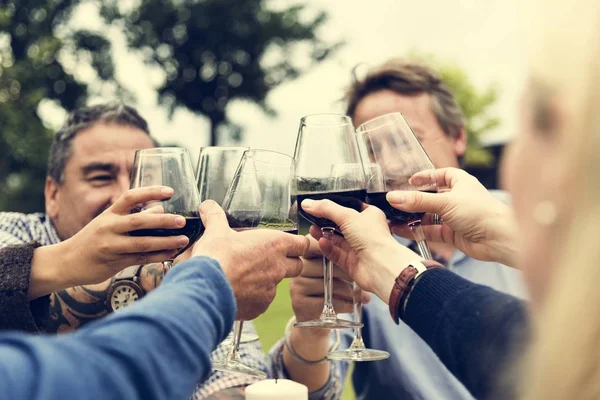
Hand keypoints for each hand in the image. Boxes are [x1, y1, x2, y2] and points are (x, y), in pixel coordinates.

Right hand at [59, 186, 189, 286]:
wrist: (66, 262)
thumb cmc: (92, 239)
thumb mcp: (108, 223)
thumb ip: (132, 216)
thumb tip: (160, 210)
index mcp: (109, 214)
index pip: (131, 197)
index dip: (150, 192)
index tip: (170, 191)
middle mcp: (109, 227)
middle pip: (139, 221)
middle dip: (163, 221)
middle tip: (182, 220)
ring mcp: (111, 246)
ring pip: (143, 243)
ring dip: (165, 242)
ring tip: (184, 239)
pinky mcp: (114, 263)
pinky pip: (141, 259)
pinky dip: (158, 256)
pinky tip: (172, 254)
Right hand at [192, 200, 309, 319]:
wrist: (208, 289)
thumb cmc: (217, 257)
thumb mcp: (215, 231)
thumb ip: (216, 217)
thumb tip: (209, 206)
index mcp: (274, 244)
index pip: (303, 244)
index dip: (298, 244)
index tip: (291, 244)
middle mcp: (278, 267)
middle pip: (297, 265)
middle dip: (288, 262)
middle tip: (269, 259)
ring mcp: (271, 289)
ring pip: (277, 284)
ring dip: (266, 280)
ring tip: (245, 276)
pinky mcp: (260, 306)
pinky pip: (262, 301)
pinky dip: (253, 296)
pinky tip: (237, 291)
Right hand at [289, 236, 369, 335]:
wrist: (318, 320)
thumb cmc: (331, 288)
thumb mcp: (335, 270)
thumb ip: (340, 256)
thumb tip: (358, 247)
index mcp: (306, 253)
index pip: (316, 244)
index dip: (331, 247)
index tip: (348, 255)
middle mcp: (299, 267)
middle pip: (324, 265)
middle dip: (345, 273)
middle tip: (359, 279)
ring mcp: (297, 285)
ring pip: (327, 285)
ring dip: (348, 291)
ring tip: (361, 296)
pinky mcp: (299, 302)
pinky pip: (325, 301)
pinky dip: (343, 304)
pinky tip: (352, 305)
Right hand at [301, 200, 422, 303]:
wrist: (380, 266)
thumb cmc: (374, 238)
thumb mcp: (347, 215)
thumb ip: (326, 208)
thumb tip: (308, 203)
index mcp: (369, 216)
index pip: (349, 207)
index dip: (335, 205)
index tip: (319, 204)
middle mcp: (364, 231)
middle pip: (340, 224)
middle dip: (325, 221)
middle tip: (312, 217)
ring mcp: (357, 247)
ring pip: (336, 239)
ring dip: (324, 234)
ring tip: (312, 229)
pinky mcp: (351, 262)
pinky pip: (335, 253)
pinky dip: (327, 247)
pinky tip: (321, 242)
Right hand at [388, 168, 518, 266]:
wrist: (499, 239)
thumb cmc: (480, 212)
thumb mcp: (445, 202)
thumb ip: (418, 201)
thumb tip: (393, 197)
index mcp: (460, 183)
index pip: (441, 175)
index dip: (427, 177)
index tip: (411, 180)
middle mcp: (457, 199)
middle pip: (431, 197)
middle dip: (414, 201)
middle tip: (395, 203)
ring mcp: (454, 217)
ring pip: (429, 216)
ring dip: (412, 218)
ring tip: (393, 218)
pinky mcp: (452, 234)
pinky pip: (430, 231)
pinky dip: (417, 231)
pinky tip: (402, 231)